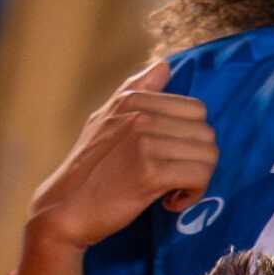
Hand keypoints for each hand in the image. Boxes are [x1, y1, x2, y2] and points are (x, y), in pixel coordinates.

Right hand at [26, 59, 219, 250]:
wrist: (65, 209)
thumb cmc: (89, 169)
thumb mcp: (105, 120)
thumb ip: (136, 91)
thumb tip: (165, 65)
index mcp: (132, 99)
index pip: (196, 109)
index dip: (193, 138)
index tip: (173, 157)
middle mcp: (139, 115)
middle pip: (206, 133)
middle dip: (199, 160)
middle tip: (176, 178)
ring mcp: (144, 143)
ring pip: (208, 156)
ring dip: (198, 180)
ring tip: (173, 190)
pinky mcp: (149, 173)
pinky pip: (198, 177)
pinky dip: (193, 194)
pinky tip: (171, 202)